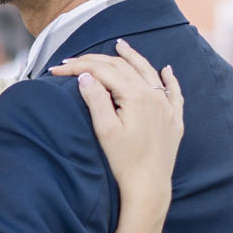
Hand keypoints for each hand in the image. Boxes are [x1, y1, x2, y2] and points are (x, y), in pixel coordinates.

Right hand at [50, 39, 183, 209]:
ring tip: (120, 45)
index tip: (58, 69)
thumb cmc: (124, 161)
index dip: (78, 67)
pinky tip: (166, 70)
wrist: (149, 186)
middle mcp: (154, 96)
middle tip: (75, 60)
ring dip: (133, 57)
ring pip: (148, 72)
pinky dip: (168, 78)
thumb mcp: (105, 130)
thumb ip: (96, 99)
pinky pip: (173, 91)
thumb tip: (85, 77)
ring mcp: (167, 107)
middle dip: (96, 60)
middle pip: (123, 67)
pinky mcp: (174, 119)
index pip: (103, 71)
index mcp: (136, 96)